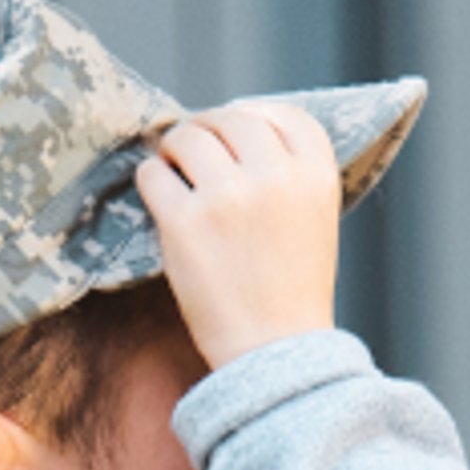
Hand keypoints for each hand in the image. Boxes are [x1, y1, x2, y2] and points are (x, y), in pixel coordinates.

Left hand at [135, 100, 344, 368]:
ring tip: (174, 166)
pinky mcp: (185, 221)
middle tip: (195, 149)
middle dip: (209, 128)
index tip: (238, 131)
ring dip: (176, 146)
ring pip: (189, 136)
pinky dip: (152, 179)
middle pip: (232, 119)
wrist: (274, 353)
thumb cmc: (290, 293)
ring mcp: (228, 196)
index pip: (286, 116)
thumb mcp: (315, 221)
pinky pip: (154, 174)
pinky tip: (161, 196)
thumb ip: (288, 175)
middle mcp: (275, 177)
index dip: (256, 116)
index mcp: (316, 175)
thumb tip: (233, 131)